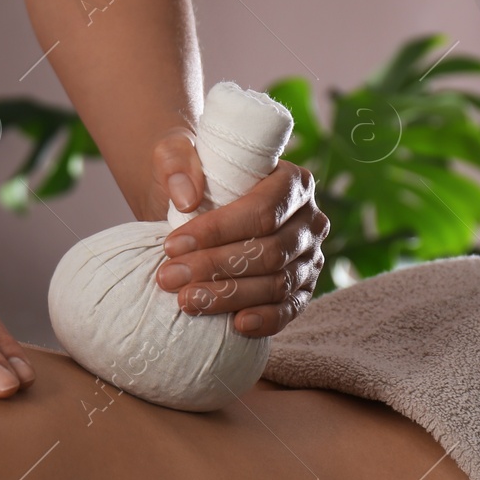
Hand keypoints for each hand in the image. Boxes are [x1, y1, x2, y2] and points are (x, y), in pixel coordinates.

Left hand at [150, 130, 328, 337]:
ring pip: (278, 283)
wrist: (200, 203)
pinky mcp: (302, 288)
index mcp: (293, 182)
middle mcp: (310, 220)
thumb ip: (177, 161)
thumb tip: (187, 198)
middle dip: (215, 267)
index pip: (262, 212)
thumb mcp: (178, 153)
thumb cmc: (194, 176)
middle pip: (270, 252)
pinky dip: (266, 320)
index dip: (217, 232)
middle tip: (168, 278)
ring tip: (186, 301)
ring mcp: (310, 257)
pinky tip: (236, 326)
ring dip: (230, 296)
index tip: (171, 245)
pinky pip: (291, 308)